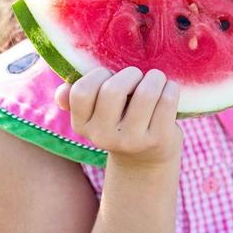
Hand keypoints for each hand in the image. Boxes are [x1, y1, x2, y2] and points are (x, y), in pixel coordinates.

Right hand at [54, 67, 182, 166]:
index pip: (81, 92)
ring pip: (145, 93)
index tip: (111, 75)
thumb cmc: (120, 122)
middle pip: (113, 90)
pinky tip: (169, 89)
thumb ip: (77, 100)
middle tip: (138, 76)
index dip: (98, 75)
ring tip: (157, 79)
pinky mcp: (158, 140)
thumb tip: (62, 93)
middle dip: (130, 74)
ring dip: (155, 78)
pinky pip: (167, 101)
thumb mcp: (96, 115)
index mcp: (82, 125)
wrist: (147, 159)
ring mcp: (132, 140)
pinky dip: (171, 88)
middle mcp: (104, 136)